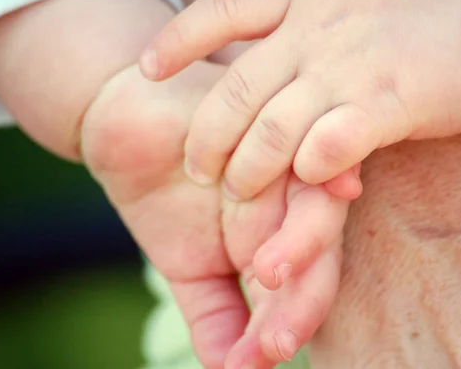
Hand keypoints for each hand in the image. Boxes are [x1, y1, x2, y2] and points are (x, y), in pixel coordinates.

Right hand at [80, 62, 350, 368]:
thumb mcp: (187, 266)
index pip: (301, 291)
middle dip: (301, 301)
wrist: (123, 125)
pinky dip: (320, 167)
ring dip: (303, 242)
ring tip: (268, 274)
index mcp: (282, 241)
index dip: (284, 328)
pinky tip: (337, 187)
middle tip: (274, 342)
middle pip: (321, 255)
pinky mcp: (277, 116)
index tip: (254, 363)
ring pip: (320, 206)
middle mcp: (294, 205)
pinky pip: (306, 144)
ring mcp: (288, 159)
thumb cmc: (164, 196)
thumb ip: (215, 314)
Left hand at [139, 0, 460, 202]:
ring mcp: (350, 65)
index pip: (224, 9)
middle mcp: (319, 25)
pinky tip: (302, 183)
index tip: (147, 66)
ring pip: (270, 130)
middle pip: (235, 89)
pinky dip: (305, 171)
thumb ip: (308, 10)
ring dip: (246, 169)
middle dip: (205, 134)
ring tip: (233, 191)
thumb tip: (272, 35)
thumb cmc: (433, 3)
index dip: (180, 40)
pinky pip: (325, 148)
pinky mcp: (387, 103)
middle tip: (193, 167)